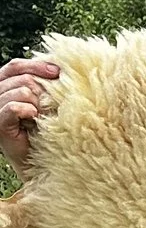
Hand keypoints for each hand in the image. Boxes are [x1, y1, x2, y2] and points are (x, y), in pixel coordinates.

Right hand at [0, 56, 61, 174]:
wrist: (41, 161)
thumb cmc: (44, 130)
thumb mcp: (44, 102)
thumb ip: (43, 85)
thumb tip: (57, 69)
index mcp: (5, 86)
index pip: (15, 66)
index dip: (35, 65)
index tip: (58, 71)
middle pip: (21, 78)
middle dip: (41, 91)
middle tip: (47, 107)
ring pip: (20, 91)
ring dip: (37, 103)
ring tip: (39, 117)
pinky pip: (13, 107)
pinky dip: (27, 110)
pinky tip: (33, 117)